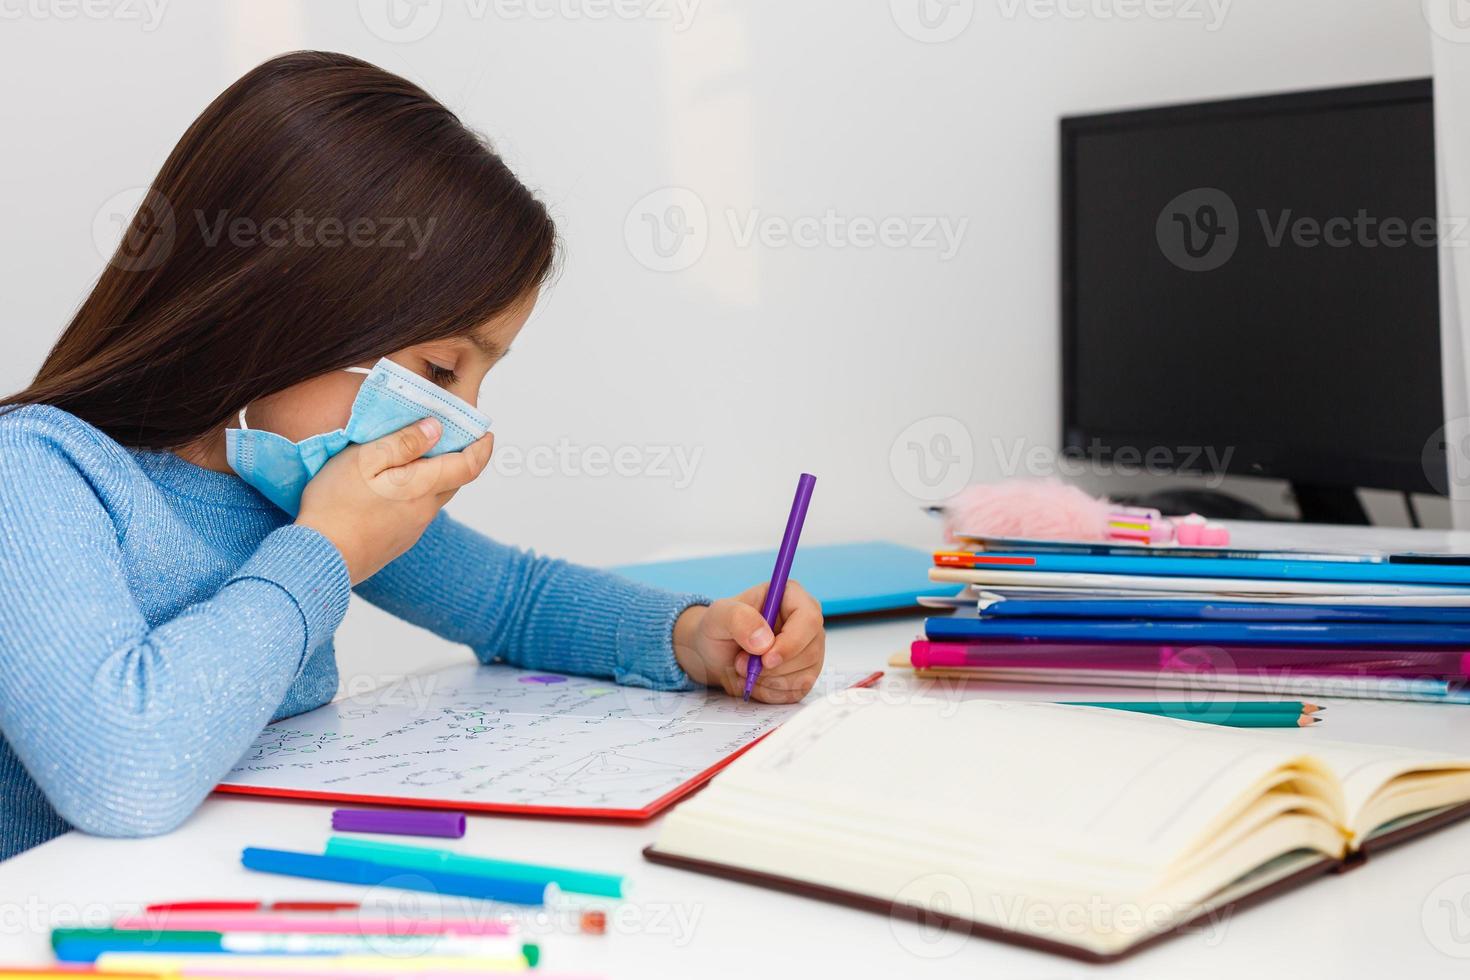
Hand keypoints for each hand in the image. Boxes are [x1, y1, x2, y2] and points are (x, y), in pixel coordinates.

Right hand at [296, 418, 493, 583]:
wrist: (319, 559)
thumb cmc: (338, 503)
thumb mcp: (366, 459)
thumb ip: (404, 442)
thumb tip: (436, 429)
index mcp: (423, 488)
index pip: (469, 467)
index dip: (482, 449)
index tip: (486, 434)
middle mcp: (425, 511)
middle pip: (453, 481)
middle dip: (458, 459)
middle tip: (450, 439)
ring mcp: (411, 530)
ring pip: (433, 498)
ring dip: (434, 477)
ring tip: (416, 458)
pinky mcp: (396, 542)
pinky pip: (416, 513)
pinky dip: (416, 494)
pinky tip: (393, 488)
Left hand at [672, 581, 824, 703]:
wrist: (714, 654)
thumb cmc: (719, 628)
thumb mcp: (719, 616)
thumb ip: (740, 619)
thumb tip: (765, 641)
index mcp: (791, 597)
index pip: (809, 619)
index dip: (791, 642)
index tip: (766, 658)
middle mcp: (806, 623)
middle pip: (810, 652)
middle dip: (772, 667)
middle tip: (741, 662)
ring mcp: (808, 651)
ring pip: (803, 675)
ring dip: (767, 680)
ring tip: (743, 667)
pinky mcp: (803, 675)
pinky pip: (795, 691)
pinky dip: (769, 692)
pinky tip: (754, 680)